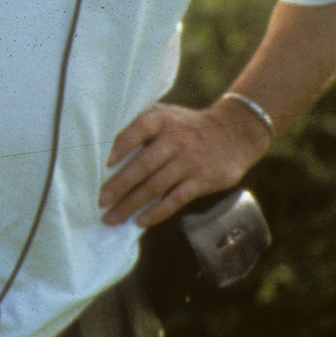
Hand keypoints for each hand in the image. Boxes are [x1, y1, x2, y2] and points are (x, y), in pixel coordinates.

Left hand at [100, 100, 270, 226]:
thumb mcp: (166, 115)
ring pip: (156, 186)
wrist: (235, 132)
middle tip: (100, 201)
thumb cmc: (186, 126)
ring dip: (131, 204)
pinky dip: (157, 211)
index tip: (103, 163)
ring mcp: (190, 161)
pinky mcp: (202, 180)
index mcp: (162, 120)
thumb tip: (103, 148)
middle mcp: (176, 140)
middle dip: (119, 185)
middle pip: (143, 165)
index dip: (120, 145)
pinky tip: (140, 221)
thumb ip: (140, 126)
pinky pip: (176, 199)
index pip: (138, 129)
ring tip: (112, 217)